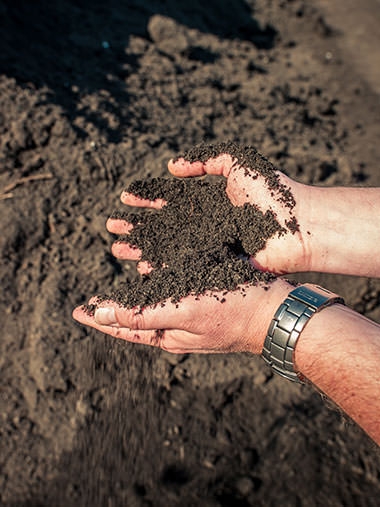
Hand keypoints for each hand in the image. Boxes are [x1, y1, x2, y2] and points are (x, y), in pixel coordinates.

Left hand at [72, 278, 291, 354]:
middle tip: (93, 297)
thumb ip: (142, 313)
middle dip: (113, 305)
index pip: (124, 328)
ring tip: (121, 274)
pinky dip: (160, 277)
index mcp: (167, 333)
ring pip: (154, 299)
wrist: (277, 310)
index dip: (99, 319)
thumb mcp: (183, 311)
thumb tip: (101, 314)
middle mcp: (177, 326)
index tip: (77, 311)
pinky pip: (175, 288)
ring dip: (134, 288)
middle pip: (136, 315)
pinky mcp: (206, 299)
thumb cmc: (233, 311)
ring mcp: (192, 314)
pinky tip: (157, 265)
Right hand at [107, 145, 310, 274]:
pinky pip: (183, 267)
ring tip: (118, 249)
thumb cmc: (272, 193)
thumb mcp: (238, 162)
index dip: (148, 198)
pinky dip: (162, 268)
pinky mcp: (216, 266)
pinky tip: (142, 269)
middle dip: (137, 226)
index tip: (125, 198)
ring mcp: (209, 247)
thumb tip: (171, 167)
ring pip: (168, 248)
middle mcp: (205, 224)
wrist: (299, 225)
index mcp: (209, 200)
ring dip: (142, 248)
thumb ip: (205, 160)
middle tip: (111, 227)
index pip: (171, 198)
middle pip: (163, 225)